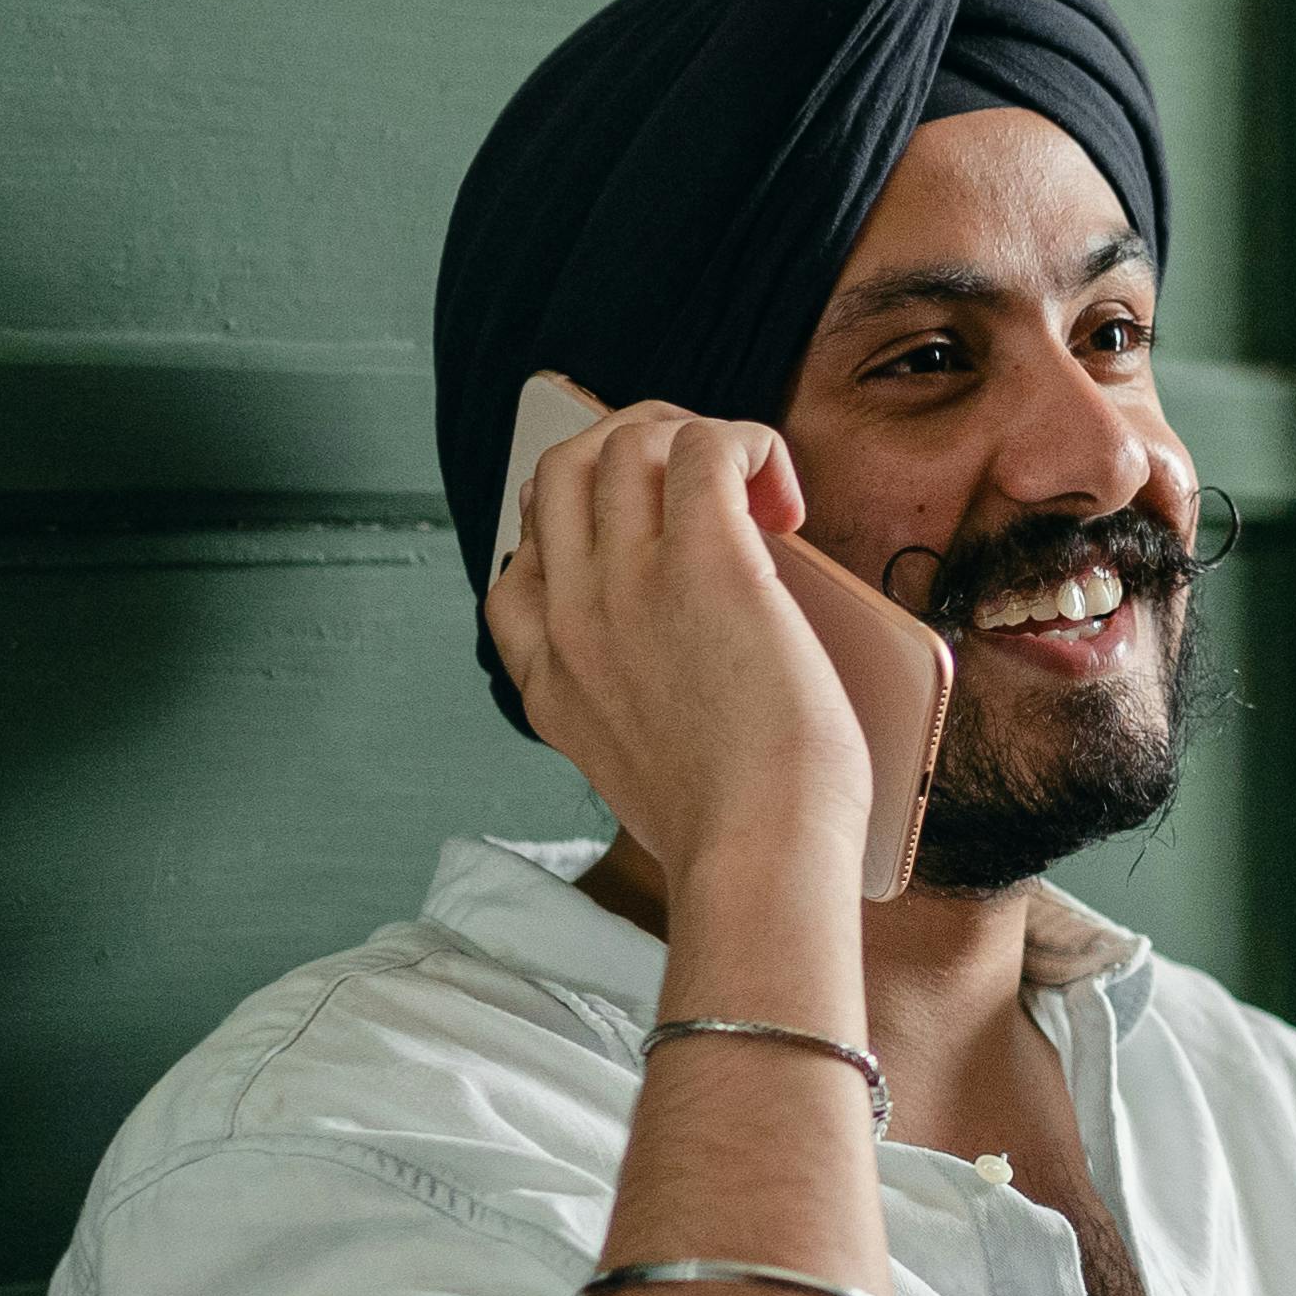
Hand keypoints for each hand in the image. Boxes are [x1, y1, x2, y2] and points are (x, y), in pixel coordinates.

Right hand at [481, 402, 871, 883]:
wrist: (760, 857)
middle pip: (561, 473)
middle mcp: (573, 619)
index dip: (571, 536)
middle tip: (702, 483)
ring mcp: (628, 582)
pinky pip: (706, 448)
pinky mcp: (704, 561)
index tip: (634, 552)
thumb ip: (640, 713)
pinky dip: (748, 445)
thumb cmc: (738, 833)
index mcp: (551, 681)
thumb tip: (702, 656)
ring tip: (752, 488)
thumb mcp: (643, 778)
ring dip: (695, 438)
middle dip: (630, 448)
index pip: (515, 573)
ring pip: (627, 442)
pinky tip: (781, 494)